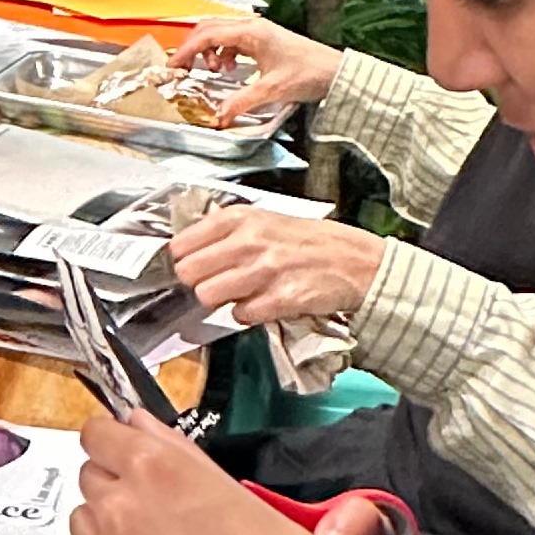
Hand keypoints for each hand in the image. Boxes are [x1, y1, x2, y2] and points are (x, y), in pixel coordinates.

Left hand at [67, 409, 376, 534]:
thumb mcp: (242, 492)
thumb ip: (181, 456)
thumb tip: (148, 431)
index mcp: (158, 469)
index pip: (99, 432)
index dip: (116, 438)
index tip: (128, 444)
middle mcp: (124, 510)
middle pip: (90, 474)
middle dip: (118, 479)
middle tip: (157, 496)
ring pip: (85, 519)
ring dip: (110, 519)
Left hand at [170, 208, 382, 331]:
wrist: (353, 260)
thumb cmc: (304, 241)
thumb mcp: (263, 220)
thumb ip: (225, 232)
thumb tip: (186, 250)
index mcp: (239, 219)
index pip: (181, 245)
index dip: (184, 260)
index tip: (194, 266)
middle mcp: (248, 241)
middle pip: (188, 273)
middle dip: (198, 283)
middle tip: (215, 283)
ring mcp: (263, 270)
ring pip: (207, 296)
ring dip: (219, 301)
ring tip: (238, 294)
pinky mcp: (279, 299)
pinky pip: (239, 315)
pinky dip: (246, 314)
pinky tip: (261, 304)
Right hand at [178, 16, 341, 111]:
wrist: (335, 72)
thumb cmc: (309, 72)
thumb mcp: (271, 91)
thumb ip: (240, 102)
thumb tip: (218, 115)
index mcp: (251, 32)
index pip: (207, 35)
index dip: (186, 51)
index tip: (173, 66)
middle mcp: (253, 27)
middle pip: (209, 29)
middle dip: (193, 48)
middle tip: (183, 68)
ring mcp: (258, 32)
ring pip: (220, 33)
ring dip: (209, 50)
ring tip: (213, 71)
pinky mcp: (263, 39)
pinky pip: (233, 40)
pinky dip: (223, 53)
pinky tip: (229, 69)